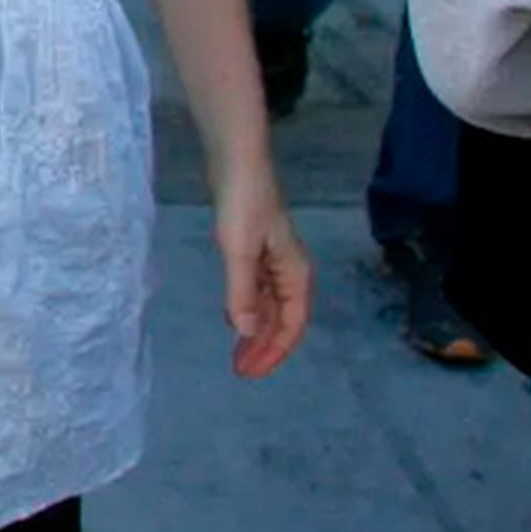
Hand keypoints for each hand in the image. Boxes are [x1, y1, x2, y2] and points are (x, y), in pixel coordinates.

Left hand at [214, 172, 313, 379]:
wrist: (236, 160)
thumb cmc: (242, 203)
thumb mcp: (239, 250)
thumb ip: (242, 293)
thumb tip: (247, 334)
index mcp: (295, 273)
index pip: (292, 325)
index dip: (274, 351)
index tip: (250, 372)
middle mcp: (290, 271)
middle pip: (283, 320)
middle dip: (265, 348)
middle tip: (240, 371)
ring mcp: (273, 261)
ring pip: (271, 307)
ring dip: (257, 331)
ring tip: (237, 354)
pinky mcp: (256, 250)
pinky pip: (258, 291)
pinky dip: (249, 308)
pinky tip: (234, 318)